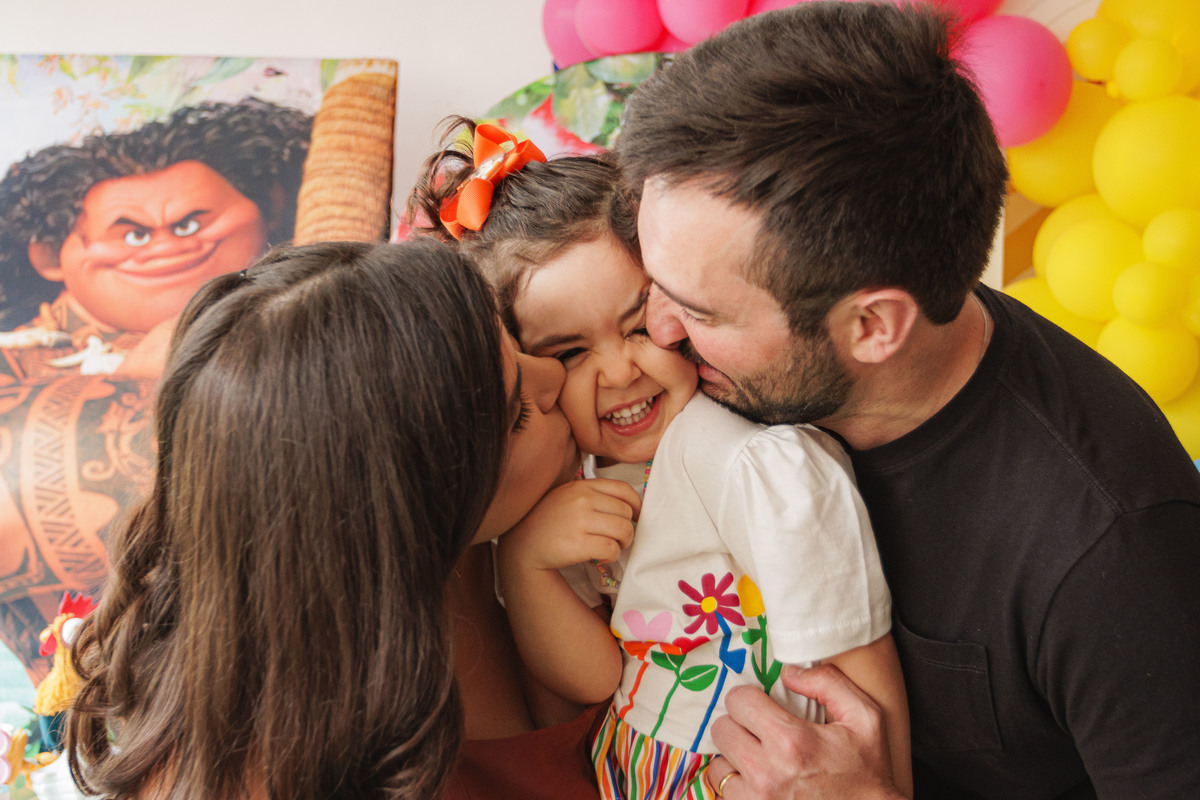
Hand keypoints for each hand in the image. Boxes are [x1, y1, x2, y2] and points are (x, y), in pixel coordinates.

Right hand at [501, 478, 639, 570]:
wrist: (522, 544)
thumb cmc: (548, 521)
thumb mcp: (568, 496)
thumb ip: (594, 495)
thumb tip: (630, 506)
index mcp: (582, 485)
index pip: (623, 490)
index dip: (637, 505)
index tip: (636, 517)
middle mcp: (582, 499)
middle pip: (626, 513)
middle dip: (628, 529)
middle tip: (618, 538)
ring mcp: (579, 521)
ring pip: (623, 531)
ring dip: (622, 543)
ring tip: (611, 547)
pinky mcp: (577, 544)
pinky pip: (611, 549)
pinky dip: (612, 556)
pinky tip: (600, 557)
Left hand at [706, 663, 907, 798]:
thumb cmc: (867, 771)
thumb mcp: (865, 718)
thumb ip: (828, 683)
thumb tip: (788, 672)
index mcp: (792, 741)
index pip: (738, 700)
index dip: (750, 697)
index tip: (762, 705)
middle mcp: (767, 772)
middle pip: (722, 729)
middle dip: (740, 724)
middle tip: (760, 730)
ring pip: (718, 764)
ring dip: (735, 757)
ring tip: (759, 757)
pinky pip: (723, 792)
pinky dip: (736, 784)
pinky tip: (757, 780)